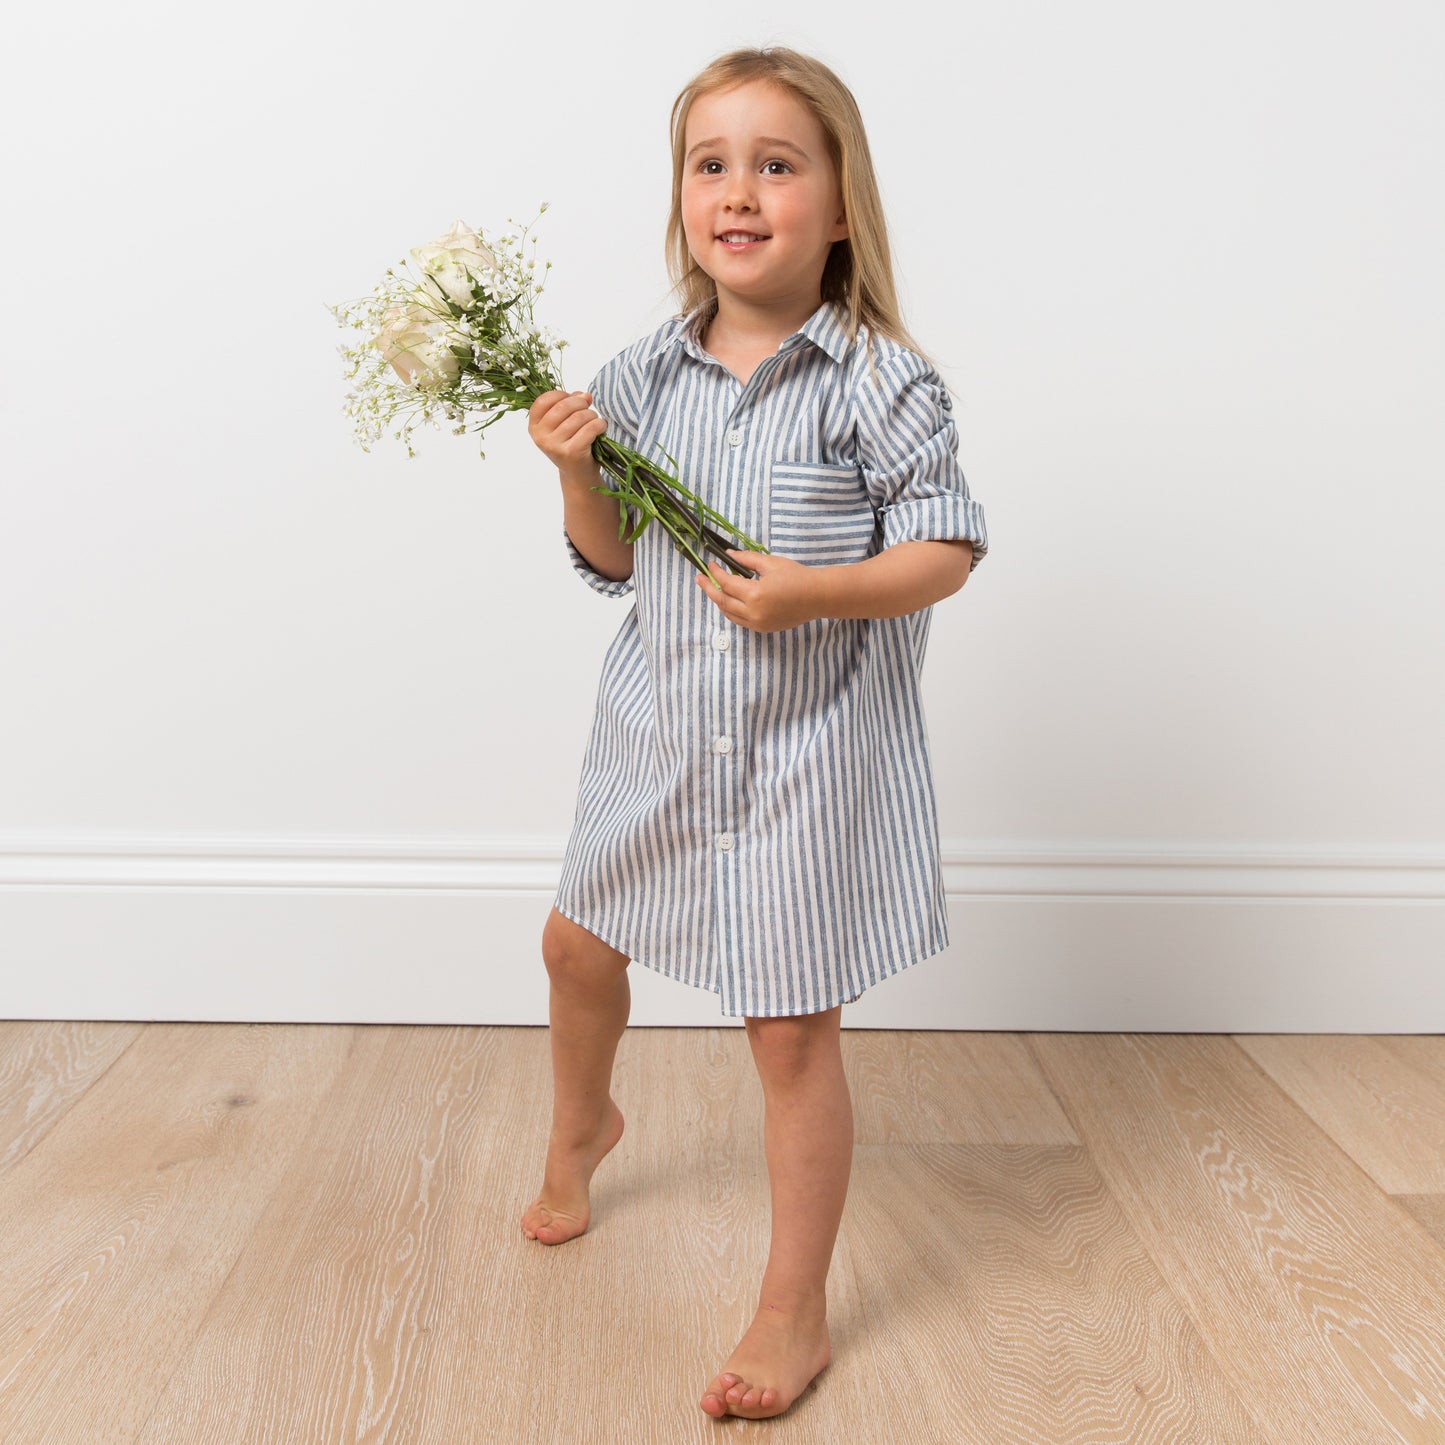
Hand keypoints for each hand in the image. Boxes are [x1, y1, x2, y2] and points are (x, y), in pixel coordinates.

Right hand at [528, 389, 606, 480]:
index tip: (573, 399)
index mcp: (534, 427)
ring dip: (592, 415)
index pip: (543, 400)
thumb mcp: (564, 424)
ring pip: (578, 417)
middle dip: (580, 403)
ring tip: (594, 421)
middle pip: (562, 406)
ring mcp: (554, 446)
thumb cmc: (571, 445)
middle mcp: (541, 437)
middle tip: (588, 408)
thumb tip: (585, 395)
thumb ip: (570, 405)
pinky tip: (600, 428)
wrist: (578, 475)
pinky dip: (599, 425)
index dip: (561, 395)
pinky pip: (589, 429)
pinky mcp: (571, 452)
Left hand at [694, 548, 824, 632]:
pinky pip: (740, 621)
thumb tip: (728, 555)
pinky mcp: (763, 629)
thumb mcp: (770, 563)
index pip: (726, 583)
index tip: (710, 564)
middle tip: (699, 578)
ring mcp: (758, 623)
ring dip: (719, 600)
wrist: (817, 597)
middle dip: (708, 589)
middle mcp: (753, 612)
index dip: (715, 573)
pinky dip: (731, 610)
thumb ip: (746, 559)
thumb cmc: (796, 576)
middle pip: (722, 601)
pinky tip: (729, 600)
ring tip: (713, 588)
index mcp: (755, 594)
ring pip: (728, 614)